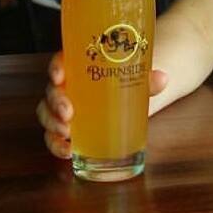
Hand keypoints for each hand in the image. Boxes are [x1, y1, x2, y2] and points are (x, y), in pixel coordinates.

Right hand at [35, 51, 168, 158]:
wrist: (139, 91)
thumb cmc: (133, 75)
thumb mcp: (140, 73)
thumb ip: (149, 77)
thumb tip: (163, 78)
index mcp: (81, 63)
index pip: (61, 60)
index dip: (55, 67)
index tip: (60, 76)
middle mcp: (70, 84)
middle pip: (52, 91)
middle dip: (55, 103)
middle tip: (67, 113)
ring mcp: (69, 106)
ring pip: (49, 114)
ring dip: (53, 126)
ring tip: (67, 135)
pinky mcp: (73, 126)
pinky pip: (56, 135)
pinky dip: (57, 144)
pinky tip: (68, 151)